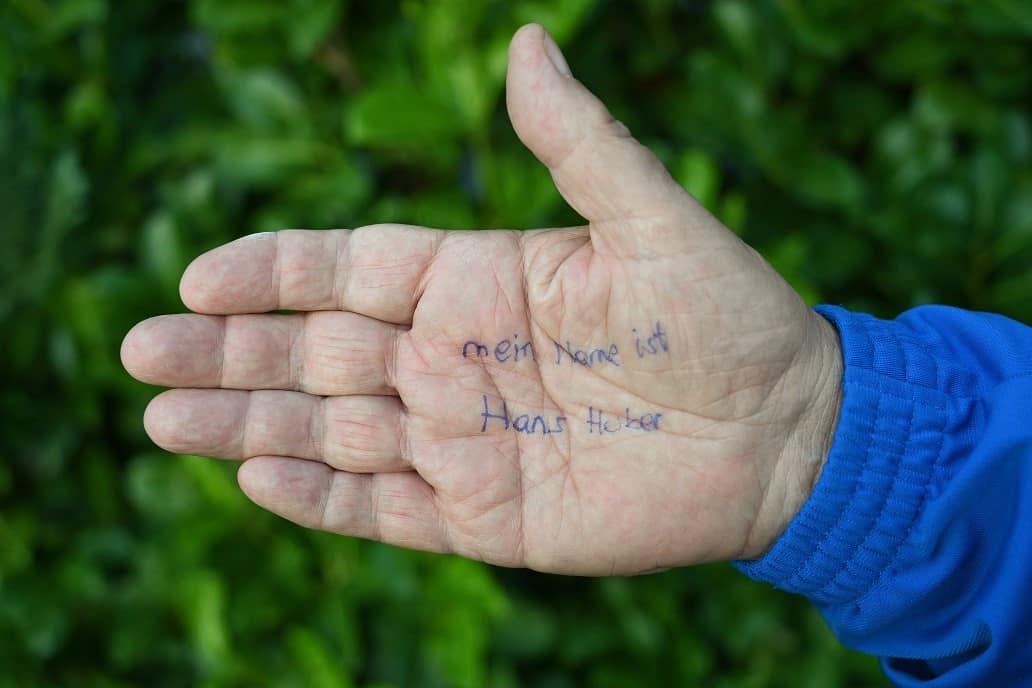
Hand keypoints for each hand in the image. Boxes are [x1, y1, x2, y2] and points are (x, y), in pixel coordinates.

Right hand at [121, 24, 841, 574]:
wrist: (784, 436)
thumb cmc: (728, 318)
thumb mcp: (653, 219)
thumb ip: (579, 143)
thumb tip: (527, 41)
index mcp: (478, 282)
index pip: (347, 270)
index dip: (270, 273)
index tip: (196, 277)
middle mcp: (455, 360)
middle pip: (314, 353)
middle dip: (226, 355)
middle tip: (140, 353)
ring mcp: (464, 442)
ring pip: (332, 432)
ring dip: (246, 427)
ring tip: (160, 419)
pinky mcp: (486, 517)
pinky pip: (386, 510)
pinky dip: (322, 499)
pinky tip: (257, 479)